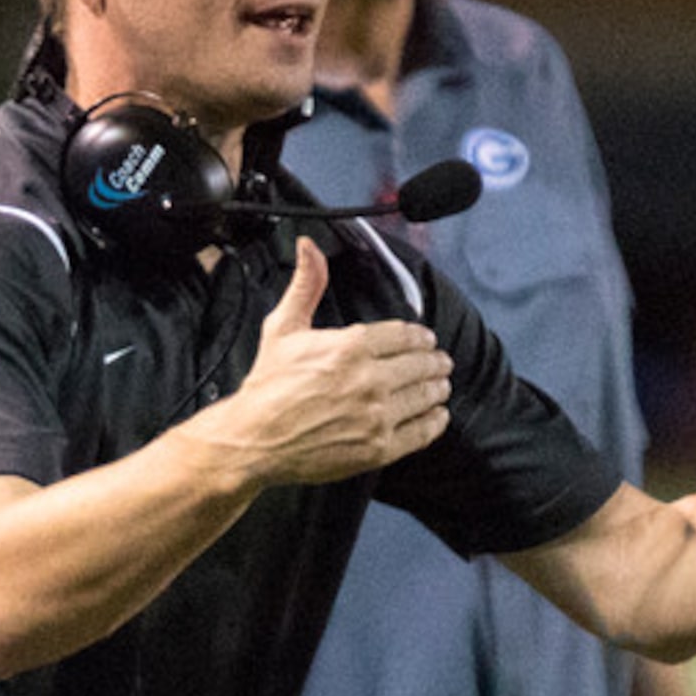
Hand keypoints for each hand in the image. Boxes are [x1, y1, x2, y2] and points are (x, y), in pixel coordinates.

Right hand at [209, 238, 451, 484]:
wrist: (254, 439)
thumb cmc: (267, 386)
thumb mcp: (283, 328)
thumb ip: (306, 285)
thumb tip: (308, 247)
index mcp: (350, 347)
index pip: (405, 335)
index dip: (420, 336)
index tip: (426, 339)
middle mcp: (369, 380)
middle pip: (421, 365)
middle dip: (435, 362)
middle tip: (440, 362)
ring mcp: (376, 416)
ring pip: (426, 396)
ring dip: (438, 388)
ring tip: (441, 386)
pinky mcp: (378, 448)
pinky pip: (422, 432)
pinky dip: (434, 422)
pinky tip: (437, 415)